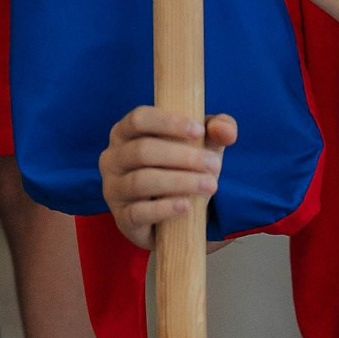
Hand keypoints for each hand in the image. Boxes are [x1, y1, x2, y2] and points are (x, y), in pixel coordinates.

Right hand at [98, 106, 235, 248]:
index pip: (139, 118)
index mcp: (126, 132)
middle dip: (183, 157)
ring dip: (179, 182)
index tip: (199, 131)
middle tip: (214, 165)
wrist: (179, 213)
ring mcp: (113, 189)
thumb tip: (225, 130)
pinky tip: (186, 205)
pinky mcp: (122, 218)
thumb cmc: (185, 165)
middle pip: (142, 150)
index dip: (168, 122)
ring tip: (210, 185)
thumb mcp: (204, 143)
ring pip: (140, 181)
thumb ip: (218, 130)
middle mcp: (113, 158)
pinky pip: (138, 212)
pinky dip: (164, 209)